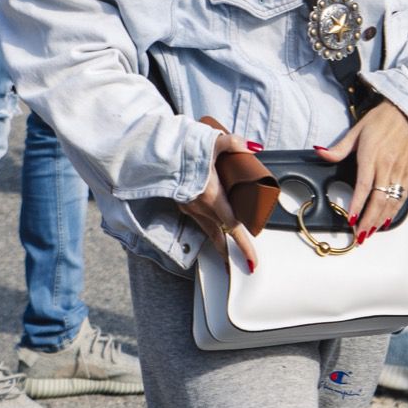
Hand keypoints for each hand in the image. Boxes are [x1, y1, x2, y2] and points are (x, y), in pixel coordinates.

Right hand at [180, 128, 260, 269]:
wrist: (154, 154)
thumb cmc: (181, 150)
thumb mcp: (211, 142)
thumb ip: (233, 143)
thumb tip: (252, 147)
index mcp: (212, 196)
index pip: (233, 227)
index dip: (244, 246)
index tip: (251, 261)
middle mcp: (201, 207)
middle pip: (221, 236)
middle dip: (232, 252)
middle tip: (244, 265)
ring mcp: (189, 208)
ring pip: (209, 231)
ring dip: (220, 244)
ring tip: (229, 256)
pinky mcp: (182, 205)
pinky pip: (199, 221)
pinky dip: (210, 228)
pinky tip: (215, 227)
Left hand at [316, 100, 407, 243]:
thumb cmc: (381, 120)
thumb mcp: (356, 130)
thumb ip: (339, 148)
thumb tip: (319, 152)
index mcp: (372, 155)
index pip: (364, 186)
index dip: (358, 204)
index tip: (352, 219)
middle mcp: (387, 166)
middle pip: (379, 199)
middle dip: (369, 220)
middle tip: (360, 235)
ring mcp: (399, 171)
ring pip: (392, 202)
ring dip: (381, 220)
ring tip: (371, 232)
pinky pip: (402, 197)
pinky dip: (395, 211)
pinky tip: (387, 221)